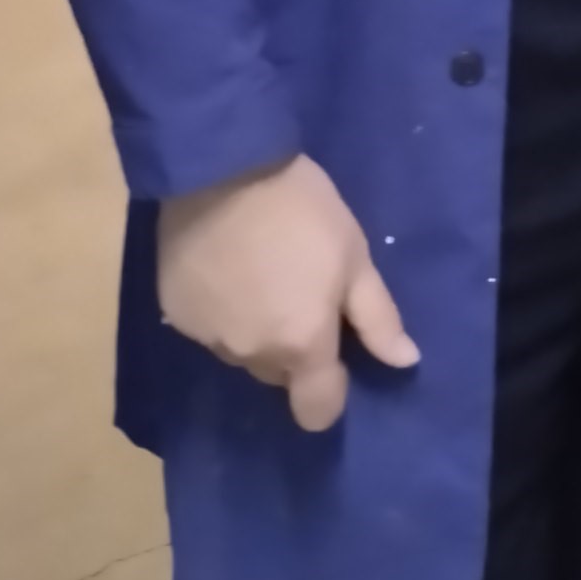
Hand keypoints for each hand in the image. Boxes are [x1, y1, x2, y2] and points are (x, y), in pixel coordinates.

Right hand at [158, 154, 418, 431]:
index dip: (330, 390)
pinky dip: (221, 308)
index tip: (335, 353)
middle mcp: (252, 355)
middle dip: (293, 346)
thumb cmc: (302, 209)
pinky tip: (226, 265)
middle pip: (280, 375)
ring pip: (243, 352)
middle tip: (298, 290)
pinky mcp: (175, 314)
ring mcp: (208, 338)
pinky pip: (208, 328)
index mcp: (302, 345)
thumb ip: (378, 317)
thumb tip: (405, 361)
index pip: (318, 411)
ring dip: (255, 328)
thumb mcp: (354, 254)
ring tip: (260, 271)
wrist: (223, 168)